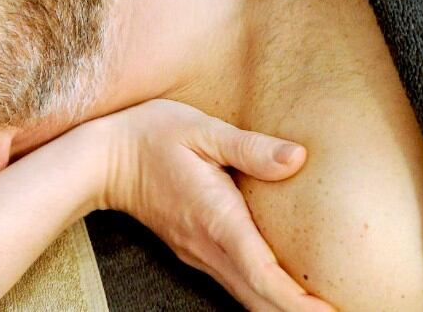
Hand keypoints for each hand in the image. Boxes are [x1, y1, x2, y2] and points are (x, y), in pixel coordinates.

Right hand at [93, 100, 332, 311]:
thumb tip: (297, 159)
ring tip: (320, 306)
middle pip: (258, 299)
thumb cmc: (150, 136)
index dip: (297, 301)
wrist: (101, 159)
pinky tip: (281, 289)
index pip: (261, 273)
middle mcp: (206, 245)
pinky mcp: (192, 249)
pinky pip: (234, 283)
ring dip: (281, 307)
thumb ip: (249, 147)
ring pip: (245, 296)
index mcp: (215, 218)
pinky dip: (263, 294)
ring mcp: (197, 252)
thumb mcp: (201, 129)